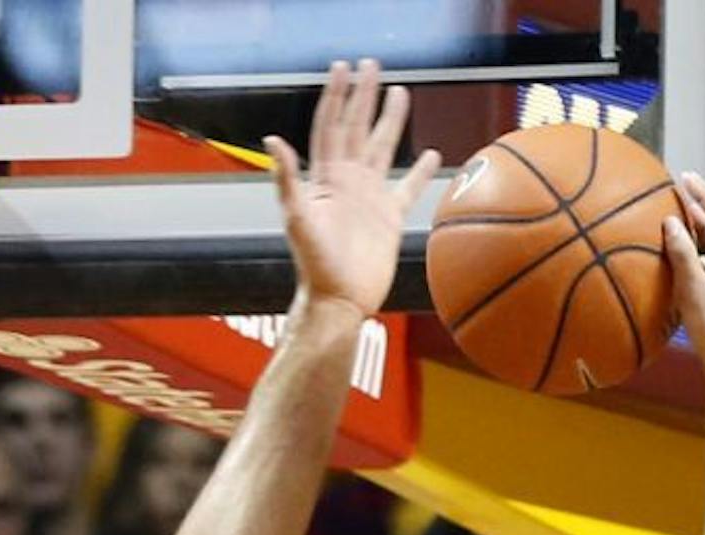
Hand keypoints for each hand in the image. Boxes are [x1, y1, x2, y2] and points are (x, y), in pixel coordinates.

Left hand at [265, 59, 442, 321]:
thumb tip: (272, 140)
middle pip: (358, 127)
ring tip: (399, 92)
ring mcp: (370, 198)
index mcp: (326, 178)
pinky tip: (432, 154)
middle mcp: (348, 182)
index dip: (336, 97)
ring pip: (383, 148)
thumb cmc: (314, 264)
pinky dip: (421, 171)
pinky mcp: (390, 218)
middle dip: (364, 96)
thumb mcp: (297, 218)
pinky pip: (408, 188)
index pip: (331, 126)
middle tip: (371, 64)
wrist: (339, 300)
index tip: (343, 68)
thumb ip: (287, 179)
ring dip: (390, 120)